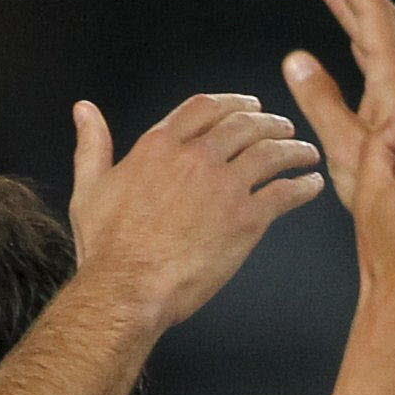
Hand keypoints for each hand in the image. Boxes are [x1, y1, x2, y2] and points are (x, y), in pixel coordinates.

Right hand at [66, 93, 325, 333]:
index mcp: (160, 146)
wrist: (125, 291)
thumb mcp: (91, 189)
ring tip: (306, 155)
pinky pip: (285, 192)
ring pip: (271, 152)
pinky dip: (302, 186)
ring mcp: (224, 186)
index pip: (205, 108)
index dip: (232, 103)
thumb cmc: (105, 249)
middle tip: (283, 128)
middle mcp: (196, 157)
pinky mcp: (246, 218)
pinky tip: (311, 187)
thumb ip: (92, 146)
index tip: (247, 107)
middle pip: (245, 124)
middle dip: (270, 122)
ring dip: (294, 150)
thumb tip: (84, 109)